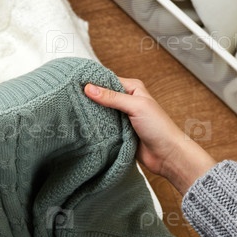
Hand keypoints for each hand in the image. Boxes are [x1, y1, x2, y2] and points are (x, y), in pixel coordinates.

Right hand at [84, 80, 214, 194]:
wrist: (168, 155)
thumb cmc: (159, 127)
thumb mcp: (135, 106)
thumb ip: (112, 97)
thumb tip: (88, 87)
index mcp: (133, 89)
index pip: (108, 80)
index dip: (92, 82)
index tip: (74, 83)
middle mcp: (127, 101)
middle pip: (102, 96)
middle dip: (89, 98)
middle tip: (69, 98)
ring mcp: (122, 117)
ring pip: (101, 112)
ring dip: (91, 113)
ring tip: (71, 111)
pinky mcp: (119, 132)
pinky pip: (103, 126)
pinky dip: (95, 127)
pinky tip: (82, 126)